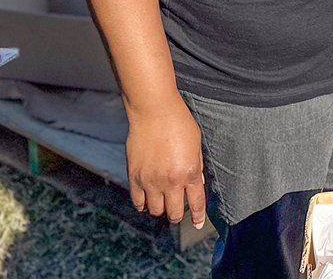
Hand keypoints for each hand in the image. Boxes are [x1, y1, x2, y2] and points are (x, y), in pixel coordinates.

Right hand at [126, 96, 205, 229]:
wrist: (153, 109)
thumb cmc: (178, 121)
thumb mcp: (196, 143)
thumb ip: (197, 166)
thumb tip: (197, 183)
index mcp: (190, 172)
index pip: (196, 204)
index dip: (197, 217)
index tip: (197, 223)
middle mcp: (171, 181)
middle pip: (174, 213)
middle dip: (177, 214)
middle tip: (177, 208)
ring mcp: (151, 180)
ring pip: (155, 210)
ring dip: (160, 209)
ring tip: (161, 201)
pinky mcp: (135, 176)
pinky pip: (138, 201)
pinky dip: (143, 204)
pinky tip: (146, 200)